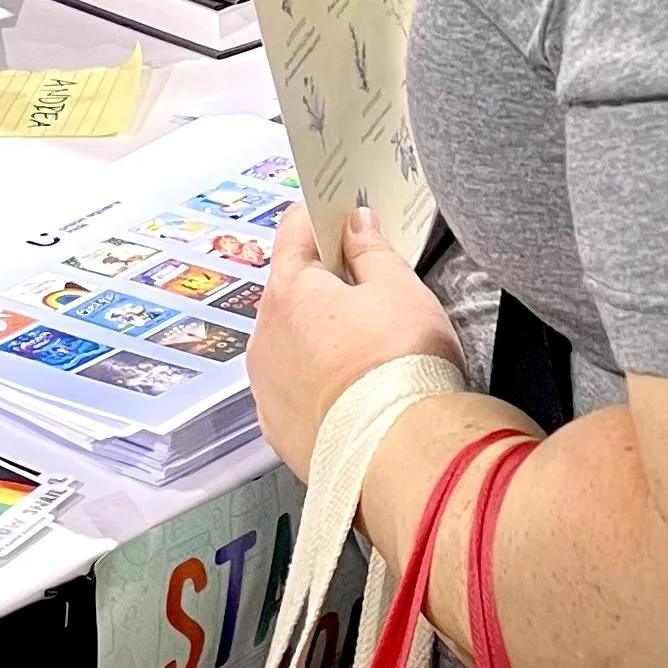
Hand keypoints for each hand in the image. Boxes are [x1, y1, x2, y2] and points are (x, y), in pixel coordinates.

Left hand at [246, 205, 462, 476]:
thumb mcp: (400, 289)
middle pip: (290, 292)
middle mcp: (265, 337)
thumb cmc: (401, 364)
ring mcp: (266, 387)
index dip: (320, 217)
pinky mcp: (278, 430)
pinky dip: (316, 384)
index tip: (338, 213)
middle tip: (366, 287)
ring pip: (289, 344)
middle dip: (323, 285)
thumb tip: (357, 225)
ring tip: (364, 349)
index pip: (295, 233)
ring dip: (317, 338)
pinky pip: (293, 391)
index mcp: (289, 291)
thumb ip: (373, 250)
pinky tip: (350, 391)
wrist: (402, 454)